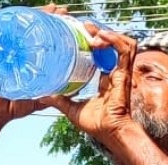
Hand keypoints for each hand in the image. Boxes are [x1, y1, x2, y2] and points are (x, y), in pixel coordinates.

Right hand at [0, 4, 68, 128]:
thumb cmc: (13, 106)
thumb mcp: (37, 98)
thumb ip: (51, 94)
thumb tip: (71, 91)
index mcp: (27, 60)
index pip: (42, 38)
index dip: (53, 27)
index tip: (66, 18)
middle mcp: (17, 52)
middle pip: (34, 28)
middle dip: (48, 16)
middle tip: (61, 11)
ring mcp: (8, 51)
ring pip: (24, 28)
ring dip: (39, 15)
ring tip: (52, 9)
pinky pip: (9, 35)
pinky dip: (18, 23)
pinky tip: (29, 15)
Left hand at [39, 28, 137, 146]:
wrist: (110, 132)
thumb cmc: (97, 125)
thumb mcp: (72, 109)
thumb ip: (59, 100)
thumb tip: (42, 95)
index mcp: (105, 79)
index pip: (102, 54)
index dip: (94, 42)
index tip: (80, 36)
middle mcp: (115, 73)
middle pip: (111, 44)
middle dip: (99, 33)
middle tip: (84, 28)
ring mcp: (122, 72)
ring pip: (121, 43)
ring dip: (107, 34)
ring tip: (93, 32)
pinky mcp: (125, 73)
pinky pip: (125, 50)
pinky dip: (114, 40)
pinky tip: (100, 37)